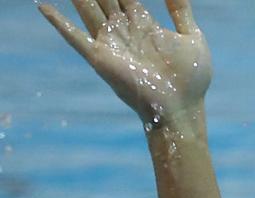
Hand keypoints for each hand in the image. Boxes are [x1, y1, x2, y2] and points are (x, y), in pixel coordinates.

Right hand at [39, 0, 210, 128]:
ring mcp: (111, 44)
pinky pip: (74, 37)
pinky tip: (43, 7)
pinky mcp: (101, 59)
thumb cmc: (191, 80)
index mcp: (143, 24)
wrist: (182, 110)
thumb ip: (180, 9)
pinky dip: (58, 22)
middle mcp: (123, 30)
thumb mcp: (192, 36)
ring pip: (87, 7)